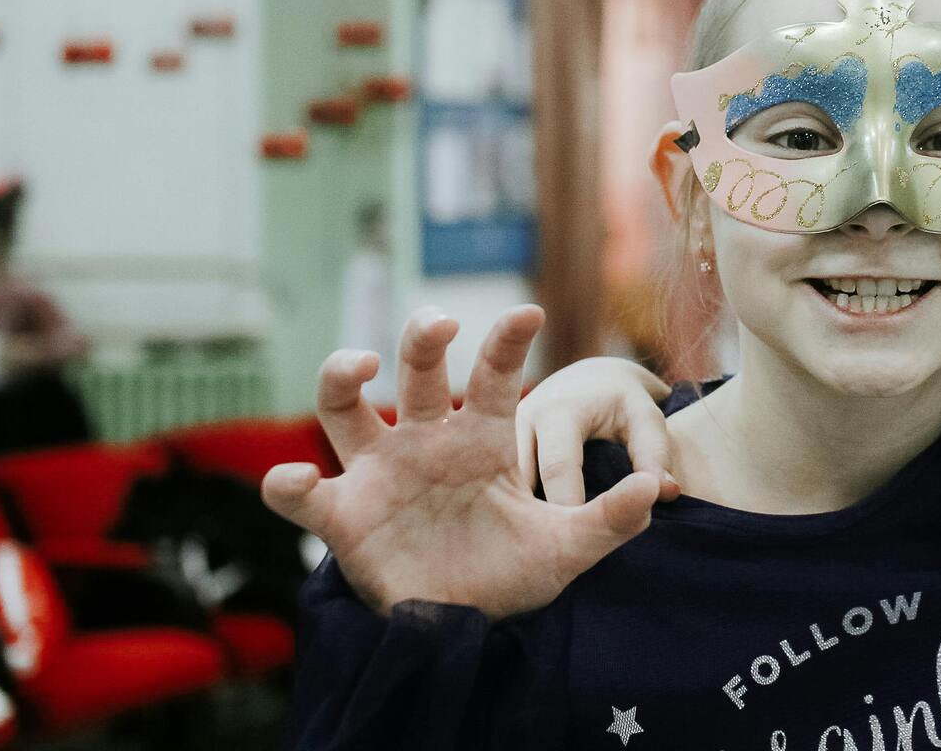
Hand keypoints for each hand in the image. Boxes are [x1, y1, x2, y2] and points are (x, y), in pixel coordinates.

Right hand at [261, 305, 658, 619]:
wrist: (463, 627)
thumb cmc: (509, 572)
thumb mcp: (566, 549)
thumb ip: (609, 519)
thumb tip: (653, 488)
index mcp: (484, 437)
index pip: (495, 374)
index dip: (506, 340)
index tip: (528, 312)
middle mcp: (427, 440)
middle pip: (417, 371)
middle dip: (423, 337)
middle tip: (440, 324)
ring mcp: (380, 472)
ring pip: (344, 406)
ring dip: (341, 376)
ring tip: (356, 365)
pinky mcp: (343, 516)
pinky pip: (304, 494)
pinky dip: (287, 483)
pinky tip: (291, 478)